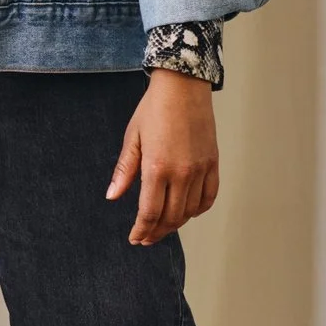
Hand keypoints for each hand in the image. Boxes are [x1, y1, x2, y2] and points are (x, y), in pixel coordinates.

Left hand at [107, 70, 220, 244]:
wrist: (182, 88)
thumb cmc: (153, 110)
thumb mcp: (132, 138)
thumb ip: (124, 171)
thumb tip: (112, 196)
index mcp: (157, 167)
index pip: (150, 212)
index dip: (141, 230)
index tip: (135, 238)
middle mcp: (182, 173)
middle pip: (171, 217)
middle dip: (156, 232)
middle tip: (145, 238)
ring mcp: (200, 170)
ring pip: (190, 211)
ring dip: (176, 224)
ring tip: (162, 228)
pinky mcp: (213, 164)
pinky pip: (209, 197)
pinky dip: (198, 210)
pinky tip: (186, 212)